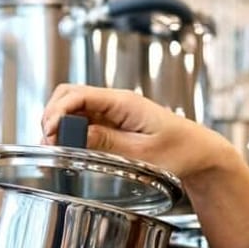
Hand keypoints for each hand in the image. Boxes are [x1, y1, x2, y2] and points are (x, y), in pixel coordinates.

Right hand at [41, 84, 242, 185]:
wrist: (200, 152)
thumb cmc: (181, 150)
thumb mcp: (144, 153)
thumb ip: (109, 143)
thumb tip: (76, 136)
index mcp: (124, 102)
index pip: (79, 95)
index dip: (58, 112)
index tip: (51, 133)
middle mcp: (115, 103)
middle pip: (69, 95)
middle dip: (52, 115)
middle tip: (48, 142)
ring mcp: (113, 112)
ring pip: (73, 107)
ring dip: (59, 123)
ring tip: (55, 146)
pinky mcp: (113, 124)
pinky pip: (83, 121)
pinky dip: (70, 131)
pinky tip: (68, 146)